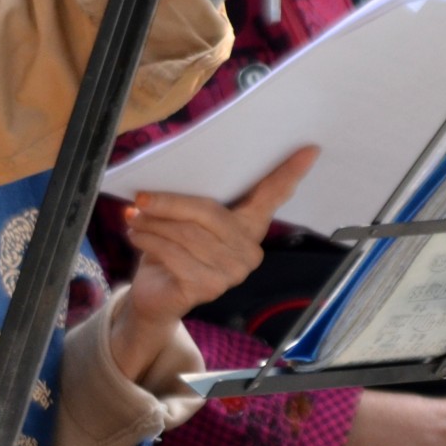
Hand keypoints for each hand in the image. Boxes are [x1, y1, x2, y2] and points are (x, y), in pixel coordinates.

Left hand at [110, 146, 319, 378]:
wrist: (155, 297)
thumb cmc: (171, 250)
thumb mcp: (184, 221)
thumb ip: (191, 203)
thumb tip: (170, 179)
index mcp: (249, 226)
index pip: (273, 196)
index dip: (290, 172)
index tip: (310, 148)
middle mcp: (249, 250)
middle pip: (209, 213)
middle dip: (170, 203)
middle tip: (141, 198)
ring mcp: (232, 272)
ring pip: (187, 234)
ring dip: (154, 224)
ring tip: (135, 219)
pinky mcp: (209, 288)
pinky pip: (175, 254)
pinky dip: (150, 241)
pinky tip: (137, 236)